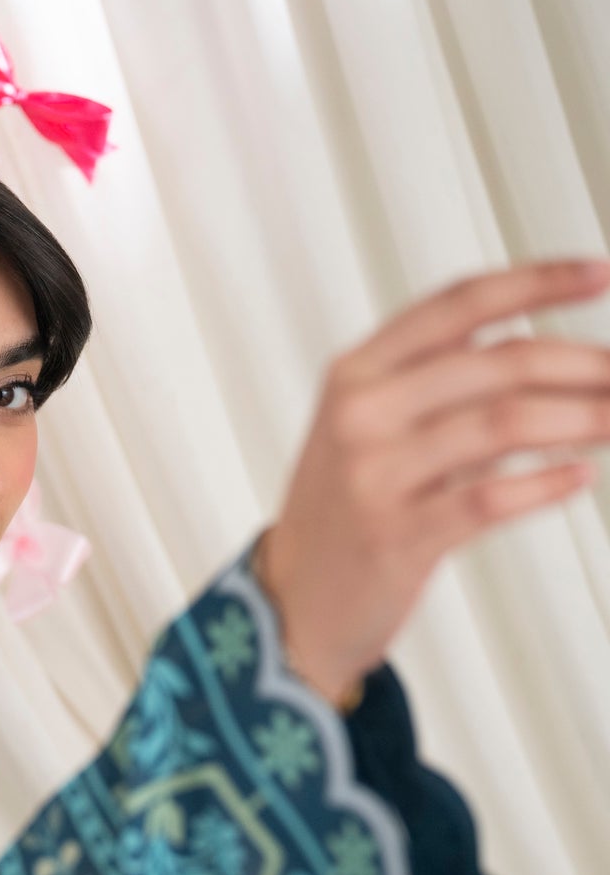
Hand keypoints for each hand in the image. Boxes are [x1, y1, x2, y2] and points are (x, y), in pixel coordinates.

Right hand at [255, 258, 609, 706]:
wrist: (294, 599)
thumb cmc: (343, 509)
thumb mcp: (368, 426)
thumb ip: (435, 383)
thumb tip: (547, 353)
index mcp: (358, 371)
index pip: (459, 304)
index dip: (536, 283)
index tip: (596, 274)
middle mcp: (363, 414)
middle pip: (497, 362)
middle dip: (582, 364)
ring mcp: (375, 475)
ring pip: (504, 424)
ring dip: (580, 420)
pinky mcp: (397, 535)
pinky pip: (490, 498)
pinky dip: (545, 484)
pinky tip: (578, 477)